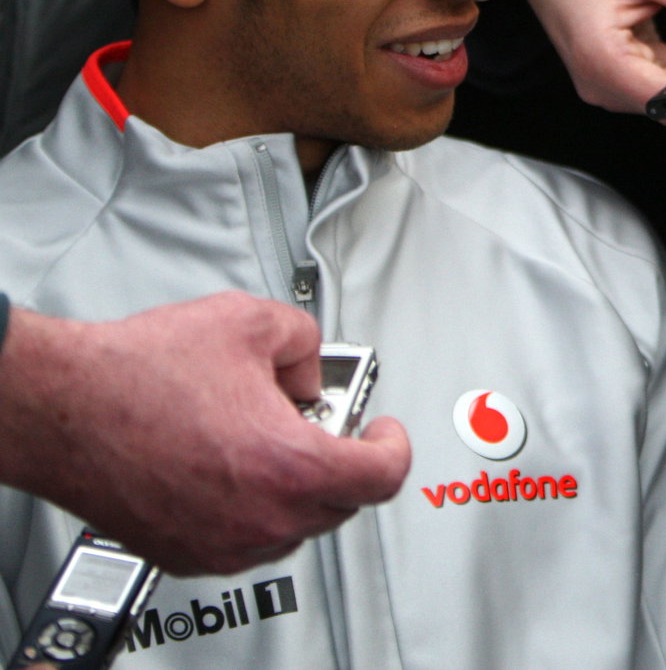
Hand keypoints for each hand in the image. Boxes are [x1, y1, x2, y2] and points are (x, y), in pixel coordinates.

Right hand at [0, 293, 411, 575]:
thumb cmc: (138, 373)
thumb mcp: (251, 322)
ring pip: (296, 523)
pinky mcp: (188, 553)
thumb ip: (307, 343)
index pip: (384, 476)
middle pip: (342, 501)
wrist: (63, 407)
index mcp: (291, 464)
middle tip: (318, 420)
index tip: (382, 431)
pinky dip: (255, 504)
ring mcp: (224, 543)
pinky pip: (249, 537)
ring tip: (263, 435)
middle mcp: (262, 516)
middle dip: (340, 457)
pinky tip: (230, 463)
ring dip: (296, 484)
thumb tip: (313, 371)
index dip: (392, 445)